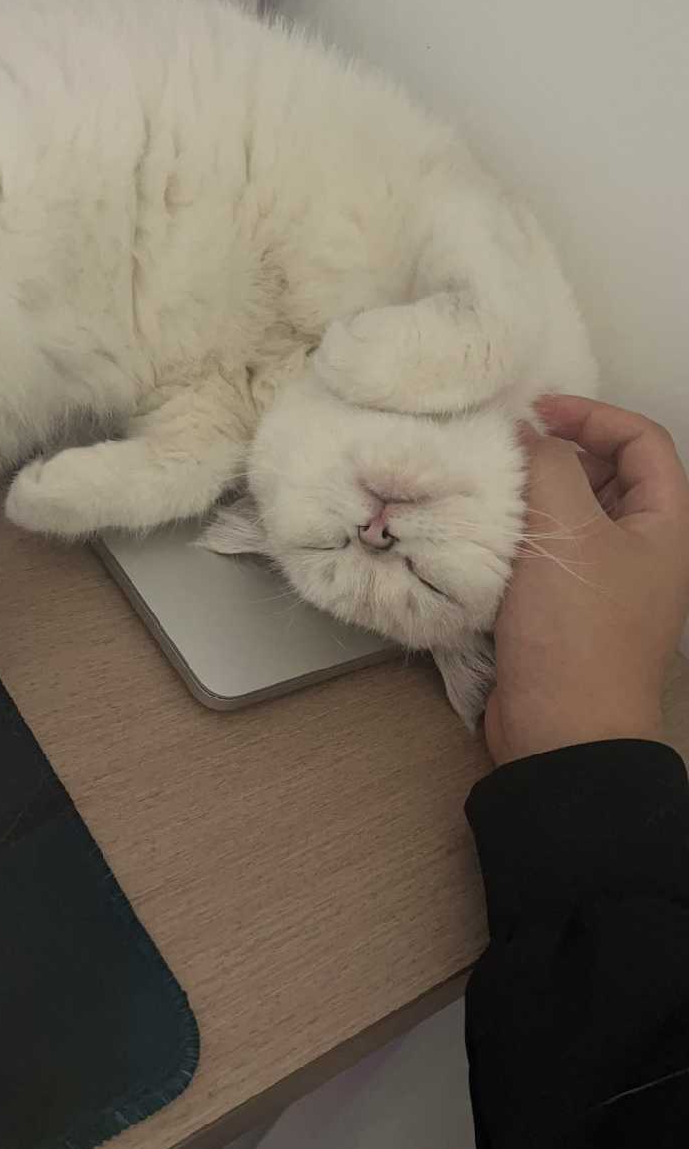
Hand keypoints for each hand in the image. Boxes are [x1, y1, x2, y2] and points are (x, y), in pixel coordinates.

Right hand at [485, 396, 688, 765]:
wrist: (563, 735)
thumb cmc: (577, 630)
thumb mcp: (567, 533)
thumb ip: (547, 466)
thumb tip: (525, 434)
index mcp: (668, 524)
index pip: (641, 440)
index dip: (592, 414)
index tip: (535, 413)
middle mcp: (645, 550)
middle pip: (606, 475)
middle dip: (557, 455)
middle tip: (503, 450)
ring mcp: (607, 584)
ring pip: (571, 517)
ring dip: (531, 497)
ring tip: (484, 487)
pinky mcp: (567, 613)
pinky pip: (547, 557)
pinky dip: (518, 538)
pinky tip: (479, 533)